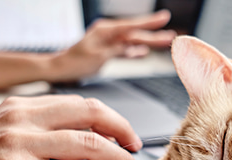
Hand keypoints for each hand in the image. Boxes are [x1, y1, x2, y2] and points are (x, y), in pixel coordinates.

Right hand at [0, 95, 141, 159]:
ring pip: (85, 144)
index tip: (127, 135)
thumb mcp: (3, 137)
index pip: (80, 104)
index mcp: (21, 108)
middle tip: (135, 153)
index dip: (111, 119)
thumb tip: (82, 141)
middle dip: (122, 133)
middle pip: (89, 115)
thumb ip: (38, 132)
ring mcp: (16, 142)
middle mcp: (20, 118)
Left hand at [47, 9, 175, 81]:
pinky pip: (125, 49)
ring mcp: (108, 42)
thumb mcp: (99, 57)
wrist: (60, 69)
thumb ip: (118, 50)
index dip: (150, 22)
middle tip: (172, 35)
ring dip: (148, 42)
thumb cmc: (74, 62)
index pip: (132, 25)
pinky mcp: (107, 51)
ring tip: (165, 41)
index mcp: (105, 30)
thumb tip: (135, 48)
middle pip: (135, 33)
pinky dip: (135, 51)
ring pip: (132, 41)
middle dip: (154, 34)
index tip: (165, 18)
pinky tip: (144, 52)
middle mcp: (108, 33)